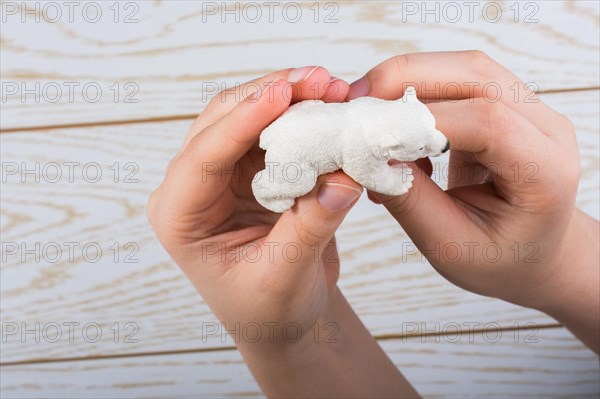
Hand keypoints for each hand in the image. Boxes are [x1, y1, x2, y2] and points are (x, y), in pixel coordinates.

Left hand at [147, 67, 417, 396]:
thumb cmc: (270, 308)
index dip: (242, 121)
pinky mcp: (253, 168)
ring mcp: (224, 173)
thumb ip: (311, 225)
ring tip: (332, 87)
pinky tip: (330, 107)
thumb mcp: (286, 275)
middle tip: (320, 81)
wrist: (282, 317)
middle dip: (270, 97)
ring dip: (290, 98)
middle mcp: (195, 187)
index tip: (283, 94)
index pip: (204, 158)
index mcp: (181, 217)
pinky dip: (303, 115)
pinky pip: (276, 130)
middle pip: (223, 123)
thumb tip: (345, 177)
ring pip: (249, 117)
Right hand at [349, 51, 598, 352]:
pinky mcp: (504, 104)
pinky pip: (456, 79)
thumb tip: (365, 157)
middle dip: (407, 79)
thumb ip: (408, 200)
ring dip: (408, 78)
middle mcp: (545, 129)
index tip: (370, 132)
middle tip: (356, 101)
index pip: (488, 122)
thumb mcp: (449, 245)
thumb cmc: (501, 260)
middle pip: (475, 75)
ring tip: (368, 108)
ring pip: (463, 68)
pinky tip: (395, 122)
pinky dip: (416, 89)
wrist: (534, 253)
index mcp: (545, 171)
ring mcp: (528, 110)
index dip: (423, 119)